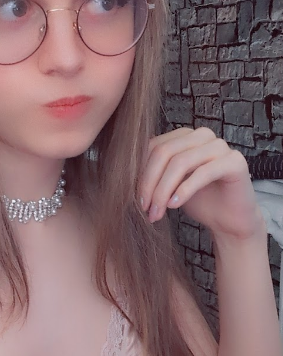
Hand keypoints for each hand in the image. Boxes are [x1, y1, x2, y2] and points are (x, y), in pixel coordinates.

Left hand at [139, 127, 264, 240]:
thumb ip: (151, 173)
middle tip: (145, 209)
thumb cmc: (197, 201)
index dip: (140, 173)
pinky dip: (185, 190)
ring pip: (180, 162)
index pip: (152, 147)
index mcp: (183, 135)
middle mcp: (201, 135)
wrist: (229, 220)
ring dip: (164, 190)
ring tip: (157, 212)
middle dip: (149, 183)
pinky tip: (174, 206)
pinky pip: (203, 172)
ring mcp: (220, 146)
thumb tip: (120, 175)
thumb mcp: (168, 185)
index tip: (135, 200)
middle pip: (164, 152)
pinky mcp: (235, 161)